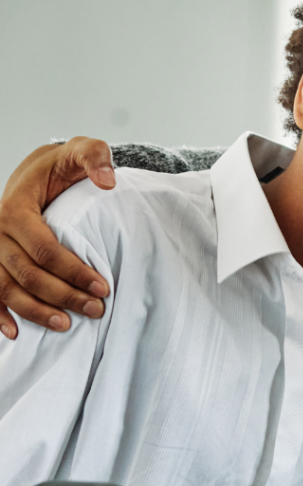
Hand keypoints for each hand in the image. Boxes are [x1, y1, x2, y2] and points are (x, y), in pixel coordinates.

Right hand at [0, 138, 115, 339]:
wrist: (37, 174)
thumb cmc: (62, 168)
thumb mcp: (81, 152)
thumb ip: (95, 157)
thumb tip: (108, 181)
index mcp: (16, 208)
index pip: (43, 248)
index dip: (73, 270)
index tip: (103, 287)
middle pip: (26, 273)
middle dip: (61, 295)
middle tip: (95, 310)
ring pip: (5, 288)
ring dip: (34, 311)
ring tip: (65, 325)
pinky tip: (14, 333)